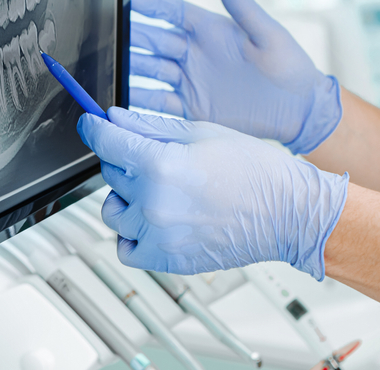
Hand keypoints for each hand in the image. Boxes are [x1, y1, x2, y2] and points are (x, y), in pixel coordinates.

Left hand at [77, 108, 347, 278]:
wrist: (289, 213)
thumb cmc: (256, 170)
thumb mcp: (200, 132)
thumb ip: (150, 127)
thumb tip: (115, 120)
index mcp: (162, 165)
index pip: (106, 143)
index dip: (94, 128)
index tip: (90, 124)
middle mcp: (155, 203)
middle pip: (110, 173)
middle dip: (124, 160)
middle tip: (153, 155)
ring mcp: (159, 235)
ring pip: (113, 210)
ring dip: (126, 197)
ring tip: (157, 190)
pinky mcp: (167, 259)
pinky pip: (126, 247)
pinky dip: (132, 233)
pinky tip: (154, 219)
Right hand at [130, 0, 340, 153]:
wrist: (299, 112)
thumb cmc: (290, 68)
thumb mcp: (269, 36)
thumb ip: (245, 10)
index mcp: (210, 30)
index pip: (171, 11)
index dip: (149, 5)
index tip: (127, 0)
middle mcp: (193, 54)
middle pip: (152, 41)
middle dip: (129, 37)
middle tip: (107, 36)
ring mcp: (189, 81)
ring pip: (149, 71)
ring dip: (129, 69)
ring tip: (109, 69)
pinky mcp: (191, 108)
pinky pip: (157, 103)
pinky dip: (139, 101)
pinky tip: (122, 99)